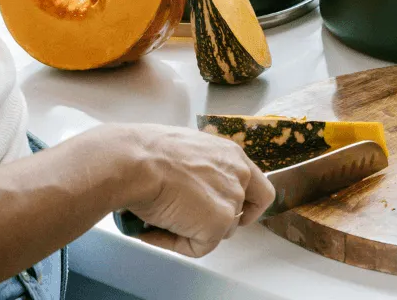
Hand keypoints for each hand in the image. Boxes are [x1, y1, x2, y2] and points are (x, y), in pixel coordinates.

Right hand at [120, 124, 274, 257]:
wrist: (138, 162)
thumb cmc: (150, 152)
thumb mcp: (188, 149)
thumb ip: (204, 166)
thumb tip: (192, 183)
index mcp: (232, 155)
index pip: (258, 187)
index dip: (247, 204)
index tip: (231, 211)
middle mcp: (239, 176)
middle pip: (239, 213)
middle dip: (214, 220)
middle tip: (187, 216)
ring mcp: (231, 201)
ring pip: (219, 231)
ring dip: (194, 230)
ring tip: (164, 217)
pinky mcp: (218, 224)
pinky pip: (199, 246)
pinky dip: (177, 243)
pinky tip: (159, 228)